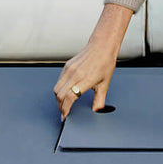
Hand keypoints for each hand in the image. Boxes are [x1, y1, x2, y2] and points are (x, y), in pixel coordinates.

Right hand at [54, 3, 132, 119]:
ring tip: (63, 105)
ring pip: (57, 88)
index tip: (65, 116)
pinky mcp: (67, 66)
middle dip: (60, 107)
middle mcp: (75, 74)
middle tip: (64, 113)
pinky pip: (59, 81)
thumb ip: (99, 100)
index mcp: (85, 79)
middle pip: (60, 95)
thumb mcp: (105, 84)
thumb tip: (96, 111)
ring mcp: (69, 69)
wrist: (102, 46)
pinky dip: (59, 90)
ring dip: (58, 99)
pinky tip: (65, 93)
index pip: (70, 98)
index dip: (65, 109)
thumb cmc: (105, 63)